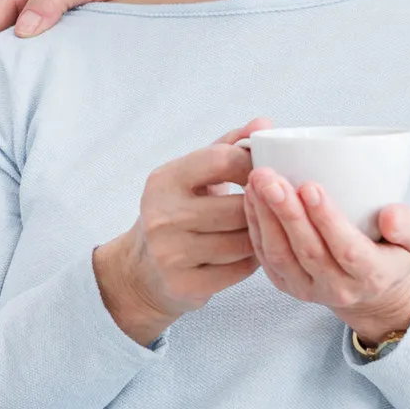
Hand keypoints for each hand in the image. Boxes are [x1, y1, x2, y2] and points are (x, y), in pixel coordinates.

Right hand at [90, 124, 260, 345]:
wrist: (139, 271)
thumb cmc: (177, 212)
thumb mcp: (193, 175)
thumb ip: (229, 146)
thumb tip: (264, 124)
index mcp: (164, 180)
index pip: (222, 159)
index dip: (253, 165)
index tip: (265, 173)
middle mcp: (162, 215)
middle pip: (239, 206)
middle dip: (260, 208)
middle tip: (270, 207)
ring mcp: (171, 253)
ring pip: (243, 241)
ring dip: (259, 236)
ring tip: (259, 230)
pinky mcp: (185, 285)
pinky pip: (239, 270)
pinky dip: (250, 261)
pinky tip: (246, 253)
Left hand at [243, 164, 409, 344]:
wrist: (370, 288)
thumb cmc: (393, 252)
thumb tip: (390, 215)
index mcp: (372, 276)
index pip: (346, 250)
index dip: (327, 219)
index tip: (310, 185)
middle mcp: (338, 288)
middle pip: (307, 251)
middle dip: (286, 212)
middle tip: (270, 177)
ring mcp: (307, 288)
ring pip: (280, 254)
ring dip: (264, 217)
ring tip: (256, 181)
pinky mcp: (285, 283)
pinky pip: (265, 256)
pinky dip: (255, 225)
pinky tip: (250, 196)